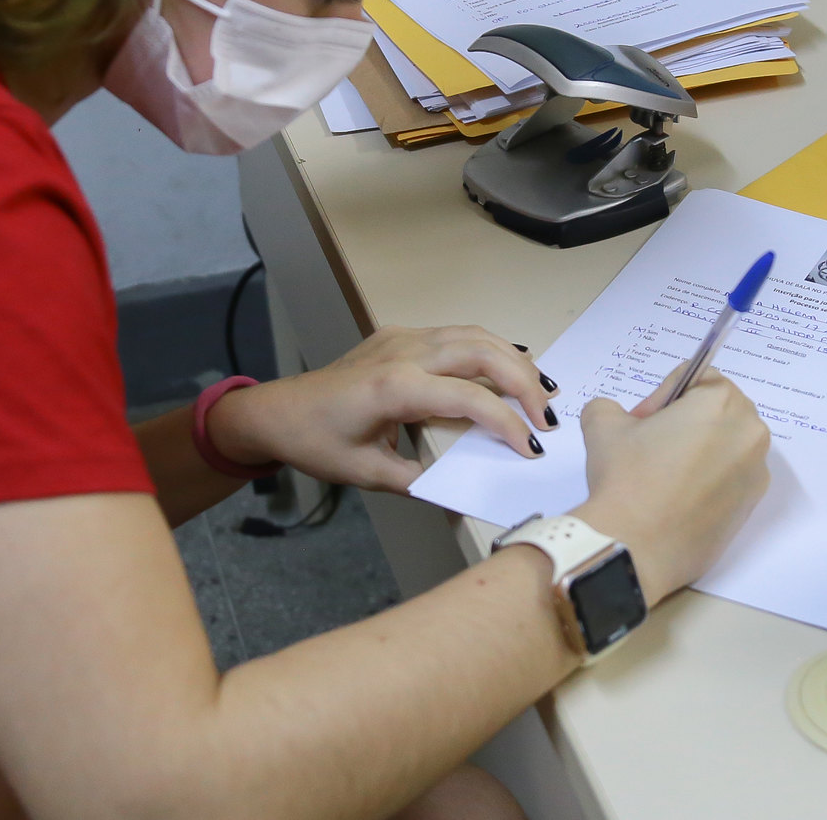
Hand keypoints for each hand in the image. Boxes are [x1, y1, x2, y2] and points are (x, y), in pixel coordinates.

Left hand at [206, 325, 555, 491]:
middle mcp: (404, 353)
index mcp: (394, 388)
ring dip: (513, 360)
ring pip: (475, 334)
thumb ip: (420, 483)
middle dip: (524, 383)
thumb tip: (465, 493)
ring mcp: (403, 338)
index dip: (507, 423)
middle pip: (483, 353)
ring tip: (542, 391)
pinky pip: (457, 333)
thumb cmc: (316, 443)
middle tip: (550, 417)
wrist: (277, 411)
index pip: (470, 398)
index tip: (532, 449)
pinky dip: (490, 349)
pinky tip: (508, 368)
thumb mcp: (368, 475)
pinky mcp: (400, 335)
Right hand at [573, 366, 771, 605]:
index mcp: (722, 401)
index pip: (696, 377)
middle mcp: (750, 432)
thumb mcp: (602, 424)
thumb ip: (612, 407)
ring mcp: (755, 473)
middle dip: (685, 421)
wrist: (635, 549)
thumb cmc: (625, 479)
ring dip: (699, 450)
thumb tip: (626, 422)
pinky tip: (677, 499)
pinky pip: (731, 478)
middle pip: (718, 409)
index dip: (663, 397)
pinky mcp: (751, 507)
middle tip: (650, 446)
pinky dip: (709, 480)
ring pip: (726, 444)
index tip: (641, 423)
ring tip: (662, 475)